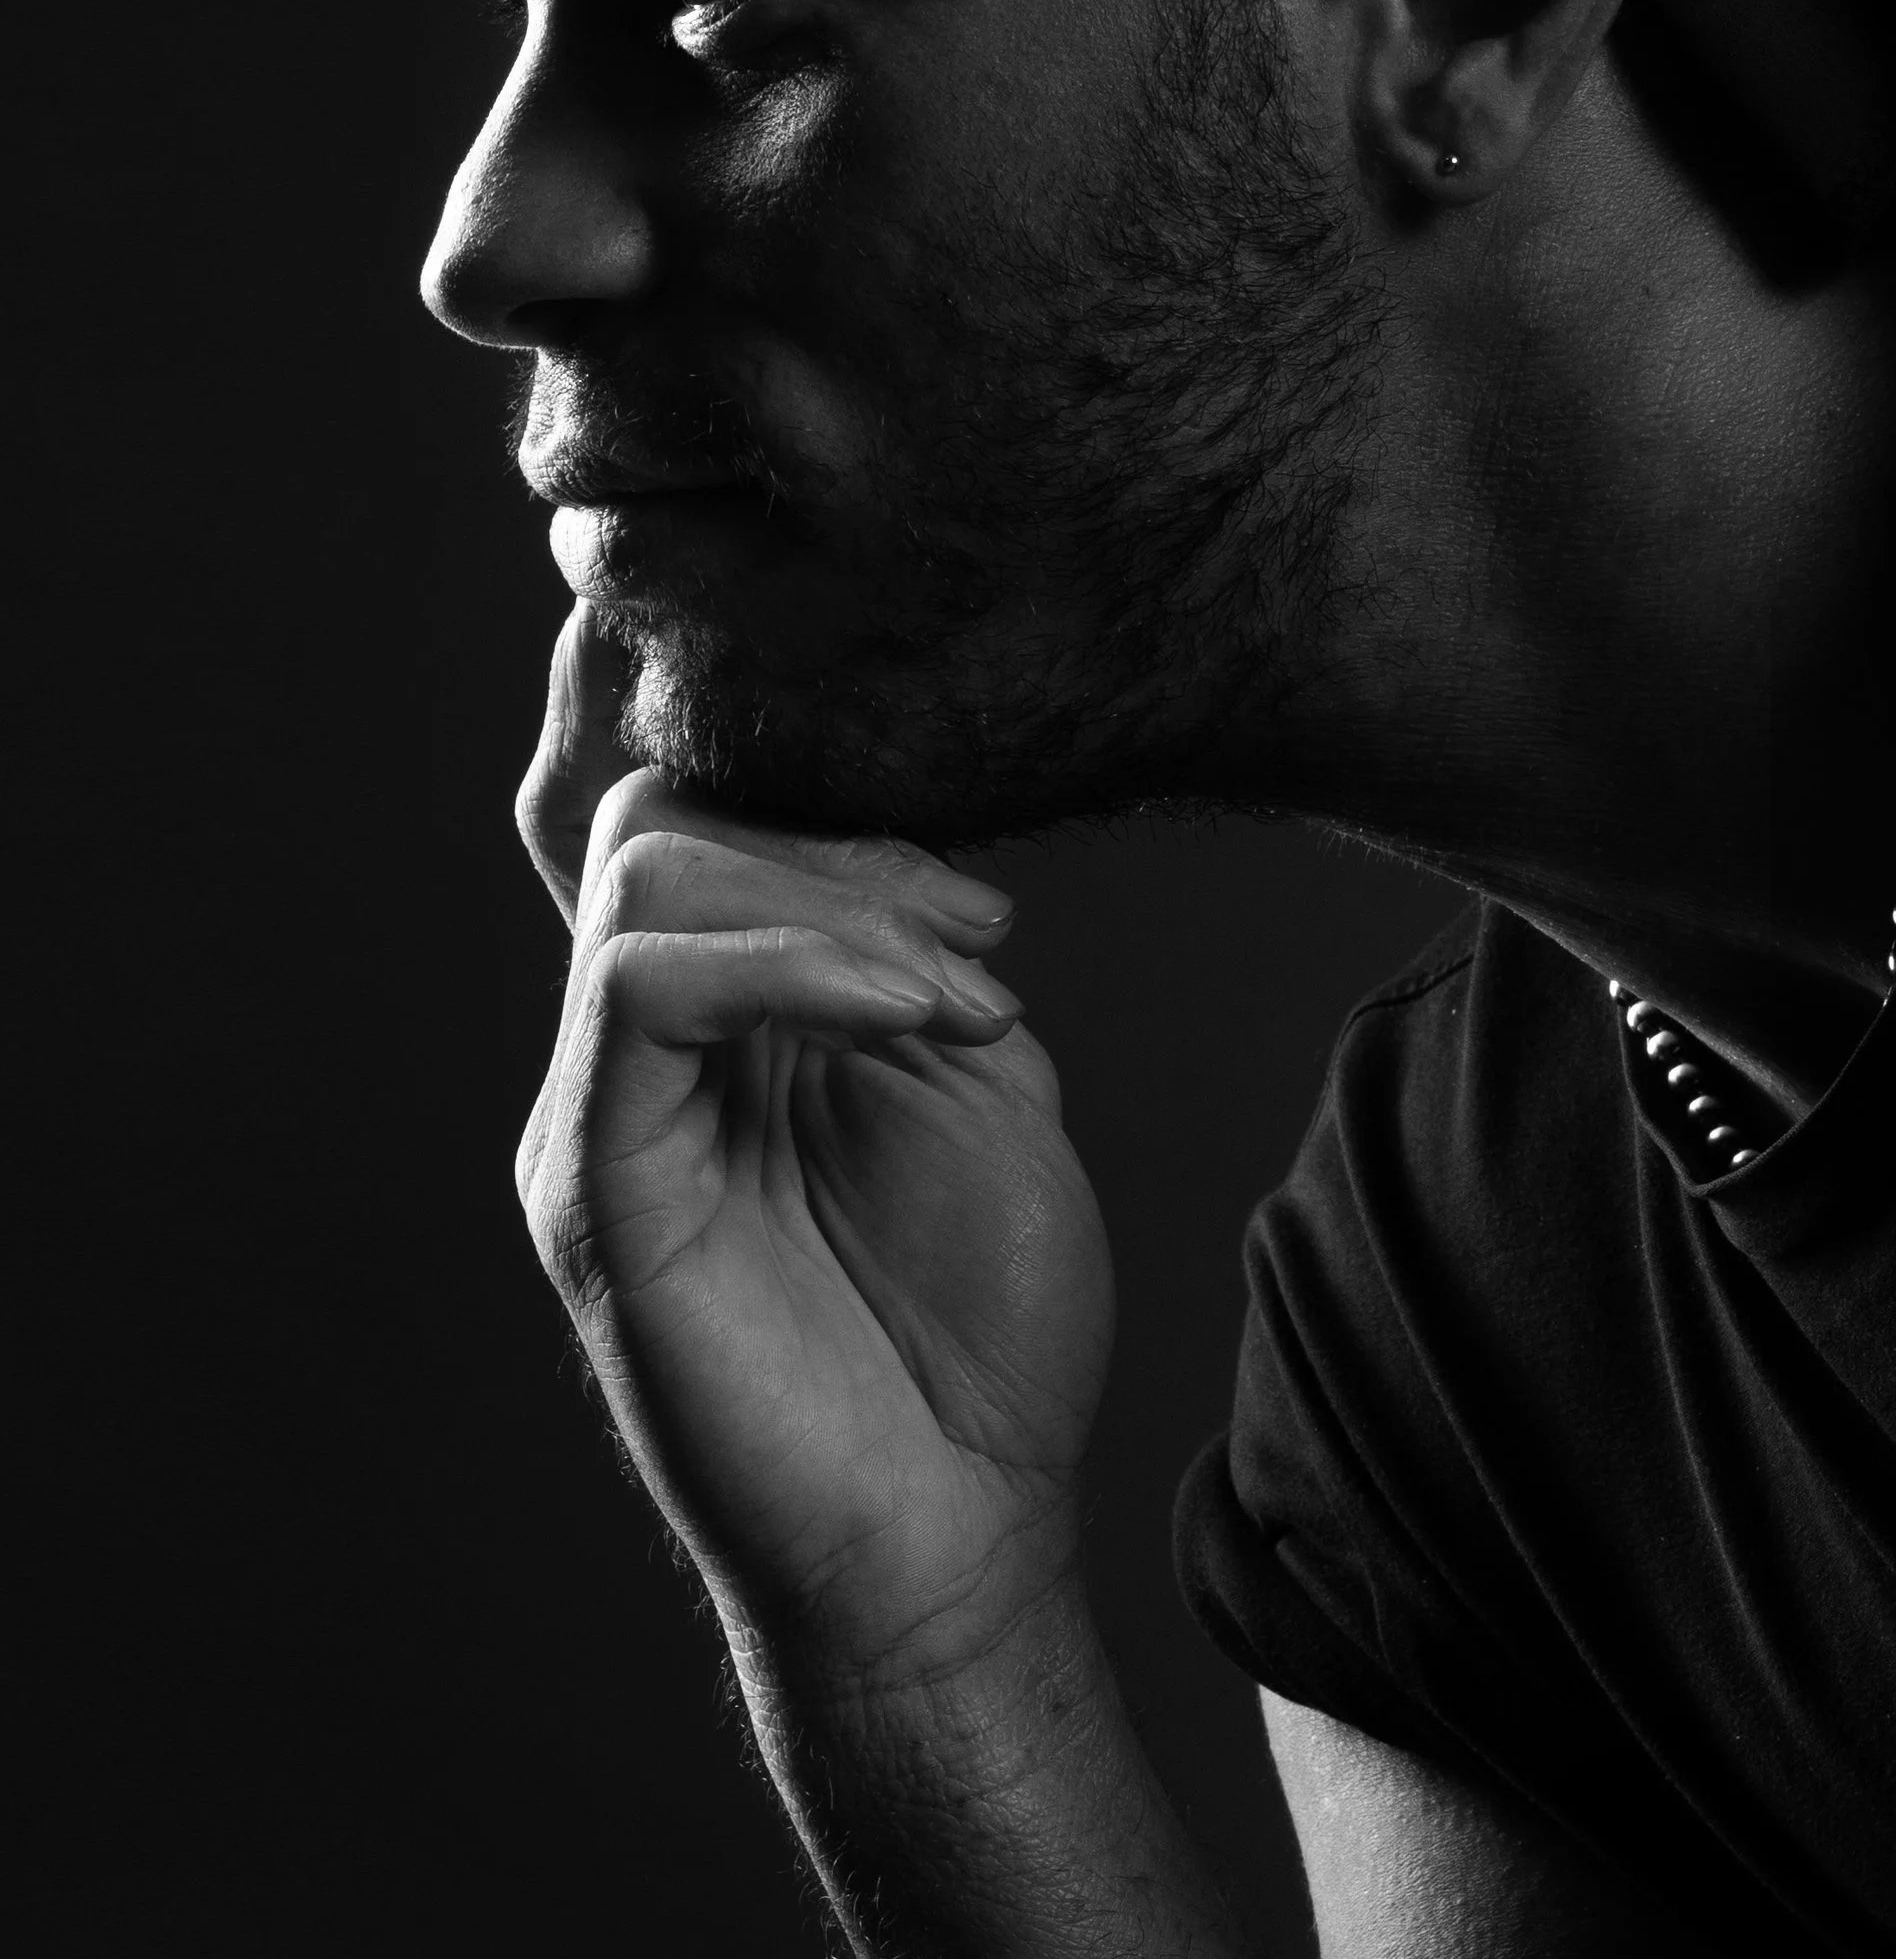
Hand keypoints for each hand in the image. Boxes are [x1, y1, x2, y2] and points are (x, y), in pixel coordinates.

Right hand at [514, 605, 1115, 1684]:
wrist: (965, 1529)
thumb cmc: (980, 1330)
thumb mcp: (973, 1082)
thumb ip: (904, 951)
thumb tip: (872, 846)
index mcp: (716, 1025)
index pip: (674, 822)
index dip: (792, 787)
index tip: (963, 865)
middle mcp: (634, 1057)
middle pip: (653, 819)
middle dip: (834, 842)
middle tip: (974, 943)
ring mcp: (600, 1114)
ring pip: (642, 876)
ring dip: (833, 904)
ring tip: (957, 1006)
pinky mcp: (593, 1182)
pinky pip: (641, 986)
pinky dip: (790, 962)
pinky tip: (910, 1021)